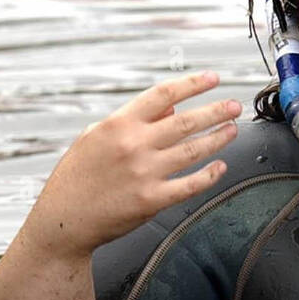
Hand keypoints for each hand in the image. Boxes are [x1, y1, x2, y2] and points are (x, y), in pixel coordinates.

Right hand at [25, 70, 241, 257]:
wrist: (63, 220)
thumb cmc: (77, 178)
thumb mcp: (94, 137)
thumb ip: (133, 120)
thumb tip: (170, 107)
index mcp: (118, 125)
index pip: (163, 94)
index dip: (192, 84)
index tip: (212, 78)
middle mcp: (134, 145)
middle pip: (186, 121)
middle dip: (216, 110)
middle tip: (235, 106)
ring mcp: (144, 173)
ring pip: (194, 150)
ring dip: (218, 138)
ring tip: (232, 129)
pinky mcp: (152, 200)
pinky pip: (190, 185)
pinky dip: (210, 175)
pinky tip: (220, 166)